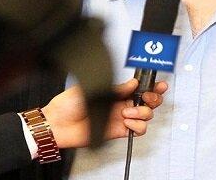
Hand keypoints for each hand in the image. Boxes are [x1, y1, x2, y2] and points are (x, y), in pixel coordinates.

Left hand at [41, 78, 166, 148]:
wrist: (57, 124)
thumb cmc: (68, 104)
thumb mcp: (92, 88)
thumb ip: (115, 87)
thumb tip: (132, 83)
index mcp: (117, 91)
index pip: (140, 86)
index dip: (152, 85)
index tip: (158, 84)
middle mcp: (122, 103)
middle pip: (149, 100)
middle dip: (154, 98)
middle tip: (147, 97)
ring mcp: (122, 117)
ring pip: (147, 114)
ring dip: (141, 112)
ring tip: (126, 112)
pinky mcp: (120, 131)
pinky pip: (138, 129)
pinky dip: (137, 125)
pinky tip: (127, 122)